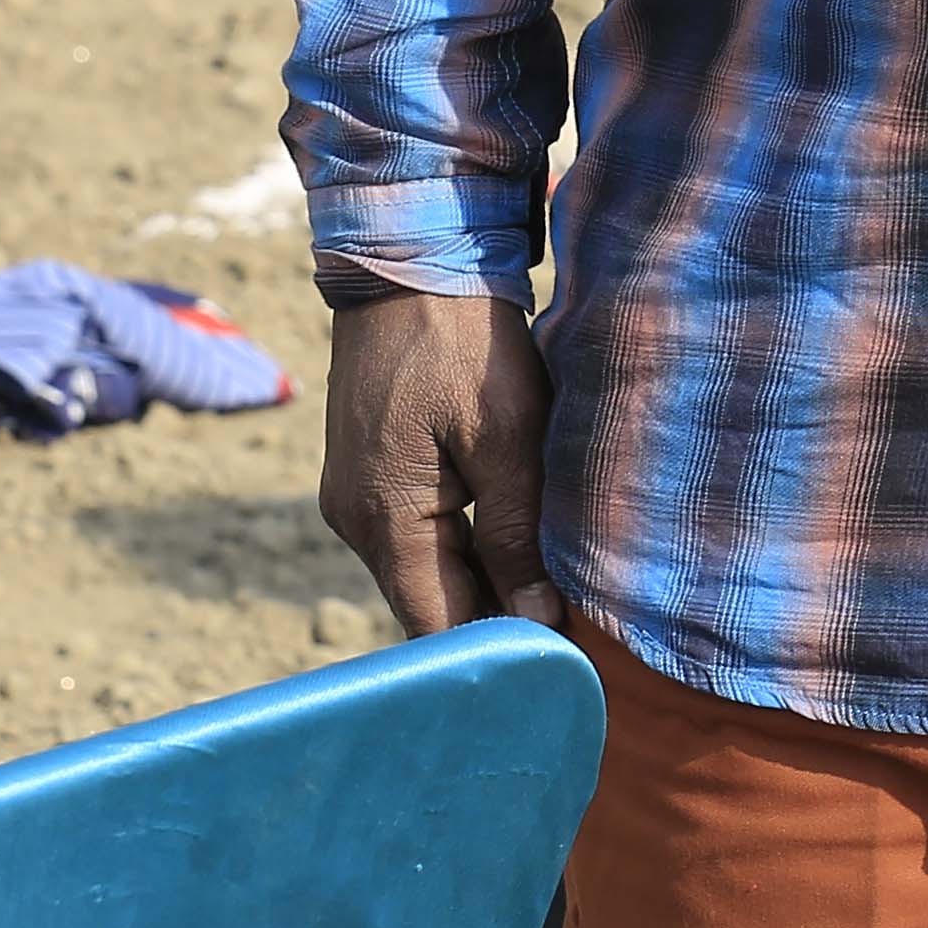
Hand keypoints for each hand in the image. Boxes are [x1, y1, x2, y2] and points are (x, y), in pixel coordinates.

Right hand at [319, 291, 560, 637]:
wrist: (409, 260)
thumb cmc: (463, 343)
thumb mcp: (508, 438)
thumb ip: (516, 534)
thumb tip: (534, 622)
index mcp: (383, 519)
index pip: (435, 623)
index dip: (493, 651)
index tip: (554, 666)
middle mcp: (356, 519)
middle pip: (428, 600)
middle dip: (494, 618)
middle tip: (571, 635)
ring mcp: (357, 494)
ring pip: (425, 565)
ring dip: (482, 578)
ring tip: (552, 591)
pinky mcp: (370, 468)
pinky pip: (419, 529)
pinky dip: (464, 541)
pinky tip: (515, 539)